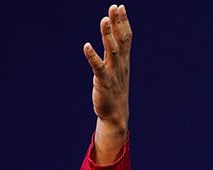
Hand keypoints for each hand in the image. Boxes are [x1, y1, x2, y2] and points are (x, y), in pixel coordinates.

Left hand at [83, 4, 131, 162]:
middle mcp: (120, 64)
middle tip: (114, 7)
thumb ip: (114, 55)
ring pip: (111, 50)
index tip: (120, 7)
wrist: (116, 115)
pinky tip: (86, 46)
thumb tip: (112, 41)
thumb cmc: (114, 91)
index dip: (123, 22)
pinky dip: (92, 56)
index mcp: (124, 61)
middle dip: (117, 23)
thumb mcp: (117, 70)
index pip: (126, 37)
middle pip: (120, 40)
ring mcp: (113, 73)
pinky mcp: (103, 82)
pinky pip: (98, 67)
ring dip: (107, 35)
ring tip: (104, 19)